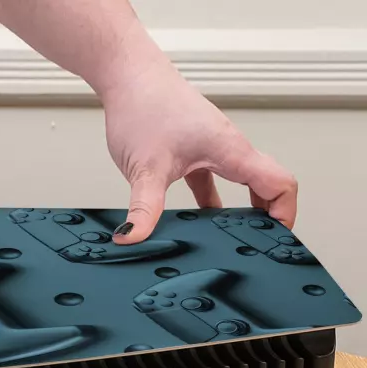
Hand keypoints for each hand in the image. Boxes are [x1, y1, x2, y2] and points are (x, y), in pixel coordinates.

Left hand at [104, 54, 297, 243]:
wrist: (128, 75)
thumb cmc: (144, 105)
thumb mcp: (145, 168)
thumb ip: (144, 208)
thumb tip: (133, 237)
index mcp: (232, 150)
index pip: (280, 184)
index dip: (285, 215)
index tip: (276, 240)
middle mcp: (228, 148)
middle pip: (265, 186)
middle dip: (266, 218)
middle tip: (257, 247)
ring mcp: (211, 148)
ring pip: (239, 183)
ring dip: (237, 211)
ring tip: (228, 240)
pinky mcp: (192, 150)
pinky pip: (212, 180)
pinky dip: (209, 202)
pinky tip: (193, 220)